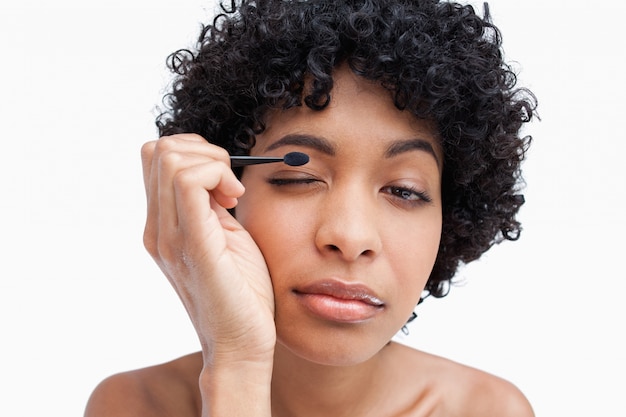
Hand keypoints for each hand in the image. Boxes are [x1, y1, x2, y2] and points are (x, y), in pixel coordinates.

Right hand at [141, 134, 275, 363]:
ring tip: (232, 195)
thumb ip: (211, 205)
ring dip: (213, 162)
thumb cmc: (242, 292)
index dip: (195, 153)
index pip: (156, 158)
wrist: (241, 345)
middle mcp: (156, 229)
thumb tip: (215, 170)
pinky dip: (217, 174)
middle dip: (203, 150)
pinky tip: (234, 200)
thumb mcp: (223, 236)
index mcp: (162, 227)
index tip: (226, 184)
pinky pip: (189, 181)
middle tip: (230, 185)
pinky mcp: (192, 243)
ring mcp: (168, 236)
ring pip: (171, 157)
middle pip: (158, 149)